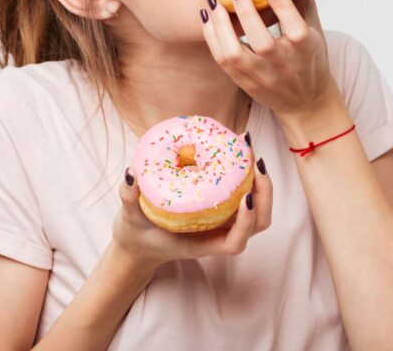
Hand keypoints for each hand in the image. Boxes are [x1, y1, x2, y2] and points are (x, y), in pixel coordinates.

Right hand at [112, 160, 272, 269]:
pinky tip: (236, 149)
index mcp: (201, 244)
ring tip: (248, 150)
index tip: (246, 198)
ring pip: (257, 207)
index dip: (246, 222)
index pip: (235, 243)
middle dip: (264, 193)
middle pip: (258, 222)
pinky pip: (243, 192)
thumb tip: (131, 173)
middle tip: (254, 161)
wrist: (140, 242)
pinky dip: (246, 174)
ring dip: (260, 181)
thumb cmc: (138, 234)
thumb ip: (128, 198)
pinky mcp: (221, 208)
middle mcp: (218, 234)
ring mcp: (222, 222)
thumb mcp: (129, 218)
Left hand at [200, 0, 337, 120]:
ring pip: (234, 54)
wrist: (306, 103)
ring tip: (213, 1)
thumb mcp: (315, 30)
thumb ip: (303, 0)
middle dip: (246, 12)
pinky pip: (222, 61)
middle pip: (262, 42)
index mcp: (305, 49)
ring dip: (220, 26)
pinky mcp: (244, 83)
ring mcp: (262, 76)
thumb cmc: (310, 60)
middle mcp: (283, 64)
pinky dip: (212, 37)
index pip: (294, 27)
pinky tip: (207, 17)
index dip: (281, 5)